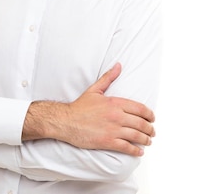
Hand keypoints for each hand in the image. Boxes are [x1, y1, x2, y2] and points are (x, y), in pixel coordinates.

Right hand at [23, 63, 154, 156]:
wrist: (66, 121)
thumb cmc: (79, 107)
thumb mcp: (95, 90)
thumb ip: (108, 78)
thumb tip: (119, 65)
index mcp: (115, 103)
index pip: (140, 108)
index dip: (149, 114)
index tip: (152, 118)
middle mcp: (117, 116)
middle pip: (141, 123)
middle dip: (150, 129)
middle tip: (152, 131)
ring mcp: (113, 130)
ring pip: (136, 136)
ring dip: (146, 139)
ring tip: (148, 141)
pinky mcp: (108, 142)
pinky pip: (126, 147)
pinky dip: (135, 150)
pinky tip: (139, 152)